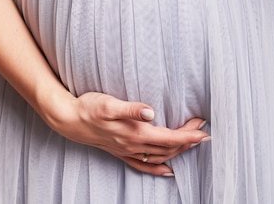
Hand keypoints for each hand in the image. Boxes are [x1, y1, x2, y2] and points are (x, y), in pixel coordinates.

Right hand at [49, 92, 209, 175]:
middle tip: (202, 128)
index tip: (204, 129)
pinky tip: (168, 169)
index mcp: (135, 133)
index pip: (168, 137)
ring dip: (178, 150)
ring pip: (160, 156)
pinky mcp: (121, 151)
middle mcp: (133, 145)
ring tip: (192, 141)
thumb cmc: (88, 107)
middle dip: (188, 139)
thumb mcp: (108, 103)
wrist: (69, 119)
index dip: (188, 134)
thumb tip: (150, 111)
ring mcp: (127, 150)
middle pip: (168, 147)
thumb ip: (131, 108)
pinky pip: (144, 165)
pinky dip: (159, 168)